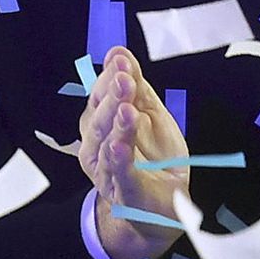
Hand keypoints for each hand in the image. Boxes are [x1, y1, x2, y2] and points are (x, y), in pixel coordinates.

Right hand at [79, 46, 189, 258]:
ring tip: (127, 110)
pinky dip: (118, 162)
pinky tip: (120, 147)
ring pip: (106, 145)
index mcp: (101, 122)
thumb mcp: (150, 115)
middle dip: (111, 97)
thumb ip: (136, 85)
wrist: (161, 207)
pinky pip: (119, 176)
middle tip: (124, 80)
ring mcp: (108, 171)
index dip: (109, 77)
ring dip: (116, 127)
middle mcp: (97, 145)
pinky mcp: (125, 193)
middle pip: (99, 118)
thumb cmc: (153, 157)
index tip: (120, 59)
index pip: (100, 95)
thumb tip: (118, 51)